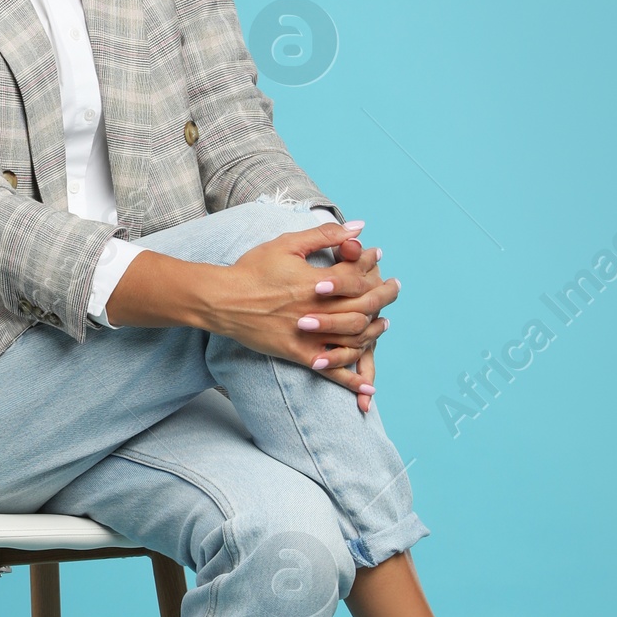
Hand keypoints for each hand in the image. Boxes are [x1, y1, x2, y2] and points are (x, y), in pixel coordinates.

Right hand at [105, 220, 397, 401]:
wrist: (222, 300)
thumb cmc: (252, 269)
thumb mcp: (286, 244)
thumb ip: (324, 235)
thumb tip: (358, 228)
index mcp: (314, 282)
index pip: (356, 277)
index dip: (371, 265)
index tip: (378, 258)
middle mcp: (315, 311)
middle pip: (363, 307)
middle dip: (384, 297)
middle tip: (394, 288)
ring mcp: (308, 336)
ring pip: (353, 339)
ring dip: (374, 332)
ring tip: (384, 323)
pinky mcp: (298, 354)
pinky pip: (330, 370)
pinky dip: (351, 380)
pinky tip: (368, 389)